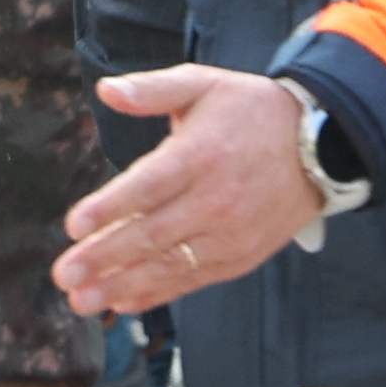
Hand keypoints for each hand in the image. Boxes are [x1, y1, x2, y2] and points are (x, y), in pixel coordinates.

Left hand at [58, 69, 329, 318]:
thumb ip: (151, 89)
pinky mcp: (240, 256)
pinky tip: (123, 302)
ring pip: (169, 264)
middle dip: (103, 257)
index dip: (110, 207)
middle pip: (152, 233)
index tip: (73, 225)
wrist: (321, 146)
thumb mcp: (203, 84)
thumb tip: (106, 90)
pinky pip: (194, 279)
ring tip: (83, 300)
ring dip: (122, 285)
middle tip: (64, 275)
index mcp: (200, 155)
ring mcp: (230, 234)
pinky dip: (158, 292)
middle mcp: (215, 200)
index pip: (148, 186)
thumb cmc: (249, 111)